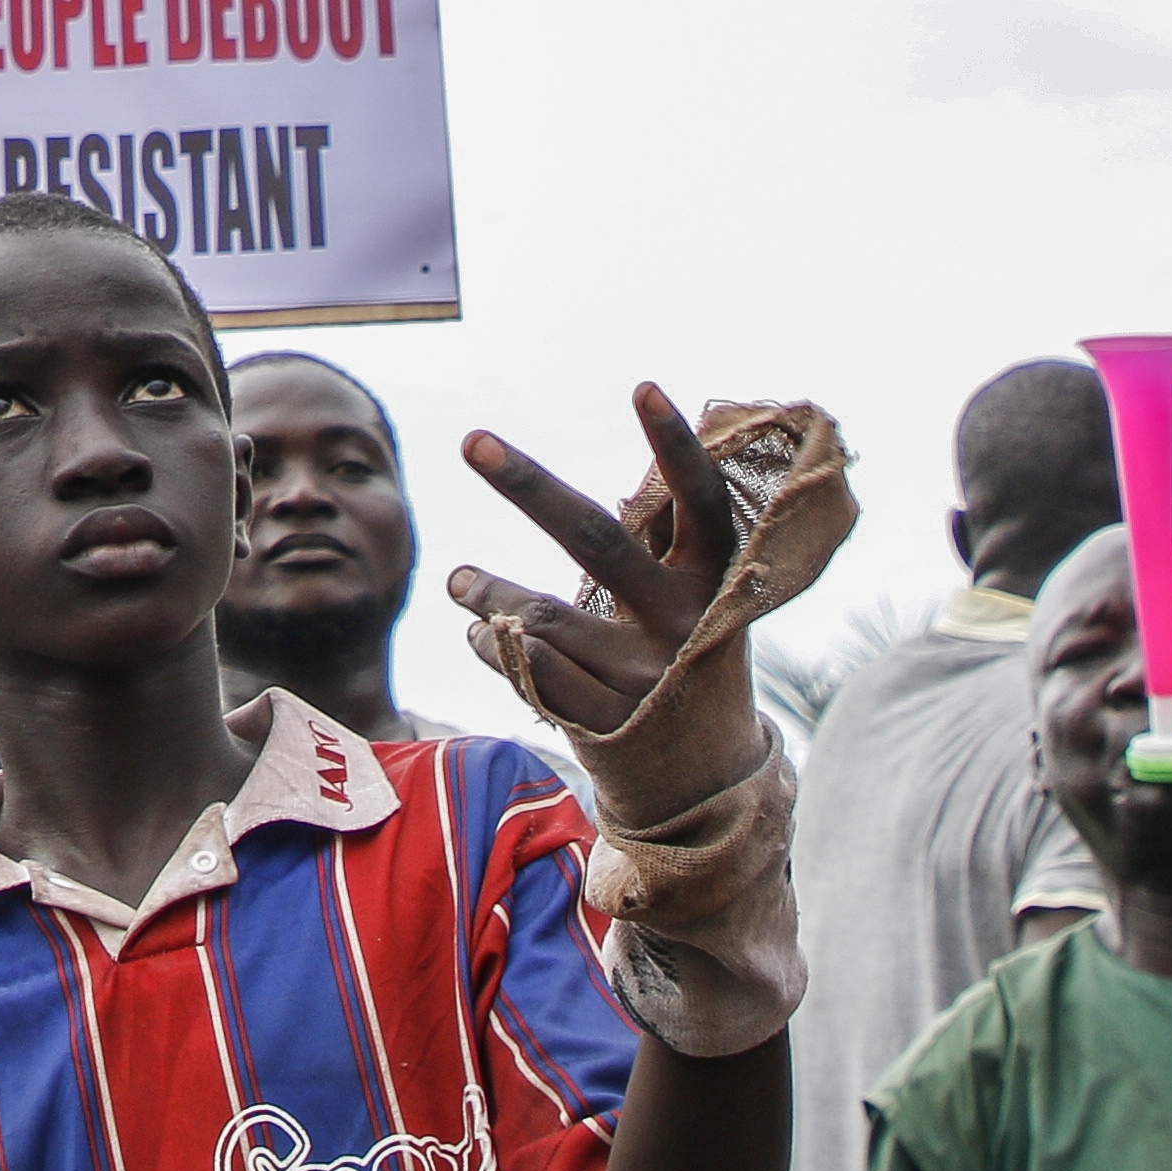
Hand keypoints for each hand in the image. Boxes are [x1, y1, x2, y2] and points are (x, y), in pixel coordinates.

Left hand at [441, 383, 766, 814]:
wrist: (708, 784)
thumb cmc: (686, 662)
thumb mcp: (695, 603)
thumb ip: (662, 547)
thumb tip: (619, 478)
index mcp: (712, 582)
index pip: (699, 502)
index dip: (676, 446)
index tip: (642, 385)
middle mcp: (682, 624)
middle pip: (597, 539)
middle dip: (529, 484)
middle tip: (471, 439)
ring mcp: (644, 679)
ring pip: (542, 617)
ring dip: (489, 593)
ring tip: (458, 580)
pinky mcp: (607, 727)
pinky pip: (529, 671)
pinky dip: (492, 646)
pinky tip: (477, 633)